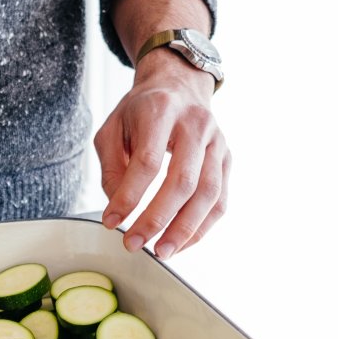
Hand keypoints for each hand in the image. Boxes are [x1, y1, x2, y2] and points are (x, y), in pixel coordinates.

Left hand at [95, 42, 229, 258]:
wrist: (179, 86)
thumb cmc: (141, 112)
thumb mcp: (113, 129)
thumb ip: (111, 167)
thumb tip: (119, 208)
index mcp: (161, 111)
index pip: (148, 161)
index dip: (129, 196)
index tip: (111, 221)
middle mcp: (196, 125)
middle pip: (182, 180)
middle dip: (157, 218)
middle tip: (134, 243)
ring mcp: (217, 143)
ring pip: (207, 193)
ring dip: (184, 229)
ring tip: (161, 251)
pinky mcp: (227, 159)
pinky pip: (220, 200)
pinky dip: (202, 227)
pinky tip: (181, 242)